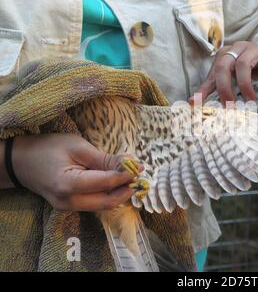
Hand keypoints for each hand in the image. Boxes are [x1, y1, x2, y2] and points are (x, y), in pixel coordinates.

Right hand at [10, 134, 137, 211]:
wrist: (21, 162)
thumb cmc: (48, 149)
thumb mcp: (77, 147)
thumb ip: (104, 159)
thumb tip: (130, 164)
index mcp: (68, 185)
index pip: (106, 183)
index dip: (126, 176)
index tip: (140, 167)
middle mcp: (69, 202)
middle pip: (108, 202)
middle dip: (126, 190)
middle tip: (139, 176)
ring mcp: (69, 208)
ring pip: (103, 205)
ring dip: (120, 193)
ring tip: (131, 178)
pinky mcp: (71, 207)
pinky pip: (96, 204)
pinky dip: (109, 194)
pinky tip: (117, 183)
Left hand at [193, 42, 257, 102]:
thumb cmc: (254, 69)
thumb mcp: (233, 77)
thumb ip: (214, 87)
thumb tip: (192, 102)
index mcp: (226, 53)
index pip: (213, 71)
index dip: (205, 88)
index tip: (197, 104)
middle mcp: (239, 48)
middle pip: (224, 65)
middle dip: (224, 87)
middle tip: (229, 105)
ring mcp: (257, 49)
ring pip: (243, 64)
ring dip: (244, 86)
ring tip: (249, 102)